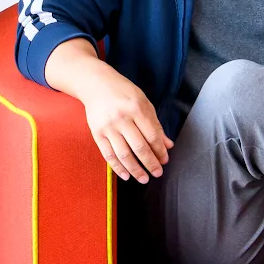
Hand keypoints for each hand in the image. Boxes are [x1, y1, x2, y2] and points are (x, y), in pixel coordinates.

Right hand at [80, 64, 173, 184]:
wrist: (96, 84)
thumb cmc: (123, 92)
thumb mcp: (144, 103)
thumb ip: (155, 124)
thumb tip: (168, 145)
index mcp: (136, 109)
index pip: (152, 135)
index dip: (160, 151)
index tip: (165, 160)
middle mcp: (122, 119)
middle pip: (139, 147)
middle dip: (150, 163)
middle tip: (157, 173)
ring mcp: (108, 127)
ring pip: (123, 154)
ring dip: (135, 170)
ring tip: (144, 179)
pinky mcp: (97, 134)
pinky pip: (108, 154)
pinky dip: (117, 167)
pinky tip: (126, 176)